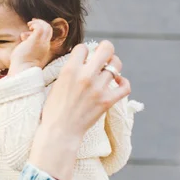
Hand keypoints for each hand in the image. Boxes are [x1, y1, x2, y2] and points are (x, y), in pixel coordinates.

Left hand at [8, 19, 52, 75]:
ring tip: (29, 24)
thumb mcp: (27, 50)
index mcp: (43, 48)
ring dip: (38, 22)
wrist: (22, 69)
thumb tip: (23, 35)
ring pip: (47, 27)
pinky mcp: (36, 40)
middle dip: (41, 23)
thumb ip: (27, 42)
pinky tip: (29, 26)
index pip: (47, 35)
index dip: (40, 29)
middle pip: (49, 29)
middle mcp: (45, 45)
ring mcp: (41, 43)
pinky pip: (40, 28)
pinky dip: (35, 24)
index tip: (31, 28)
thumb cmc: (21, 63)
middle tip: (31, 23)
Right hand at [29, 40, 130, 179]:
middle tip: (103, 54)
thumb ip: (69, 70)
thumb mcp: (56, 84)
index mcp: (69, 70)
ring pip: (116, 65)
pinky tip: (117, 82)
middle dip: (105, 48)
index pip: (83, 48)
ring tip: (109, 69)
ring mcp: (98, 89)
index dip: (84, 52)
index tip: (83, 58)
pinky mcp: (107, 101)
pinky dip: (124, 82)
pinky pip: (125, 86)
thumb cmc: (54, 109)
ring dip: (113, 65)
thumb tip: (81, 60)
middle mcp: (85, 76)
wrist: (60, 131)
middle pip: (106, 49)